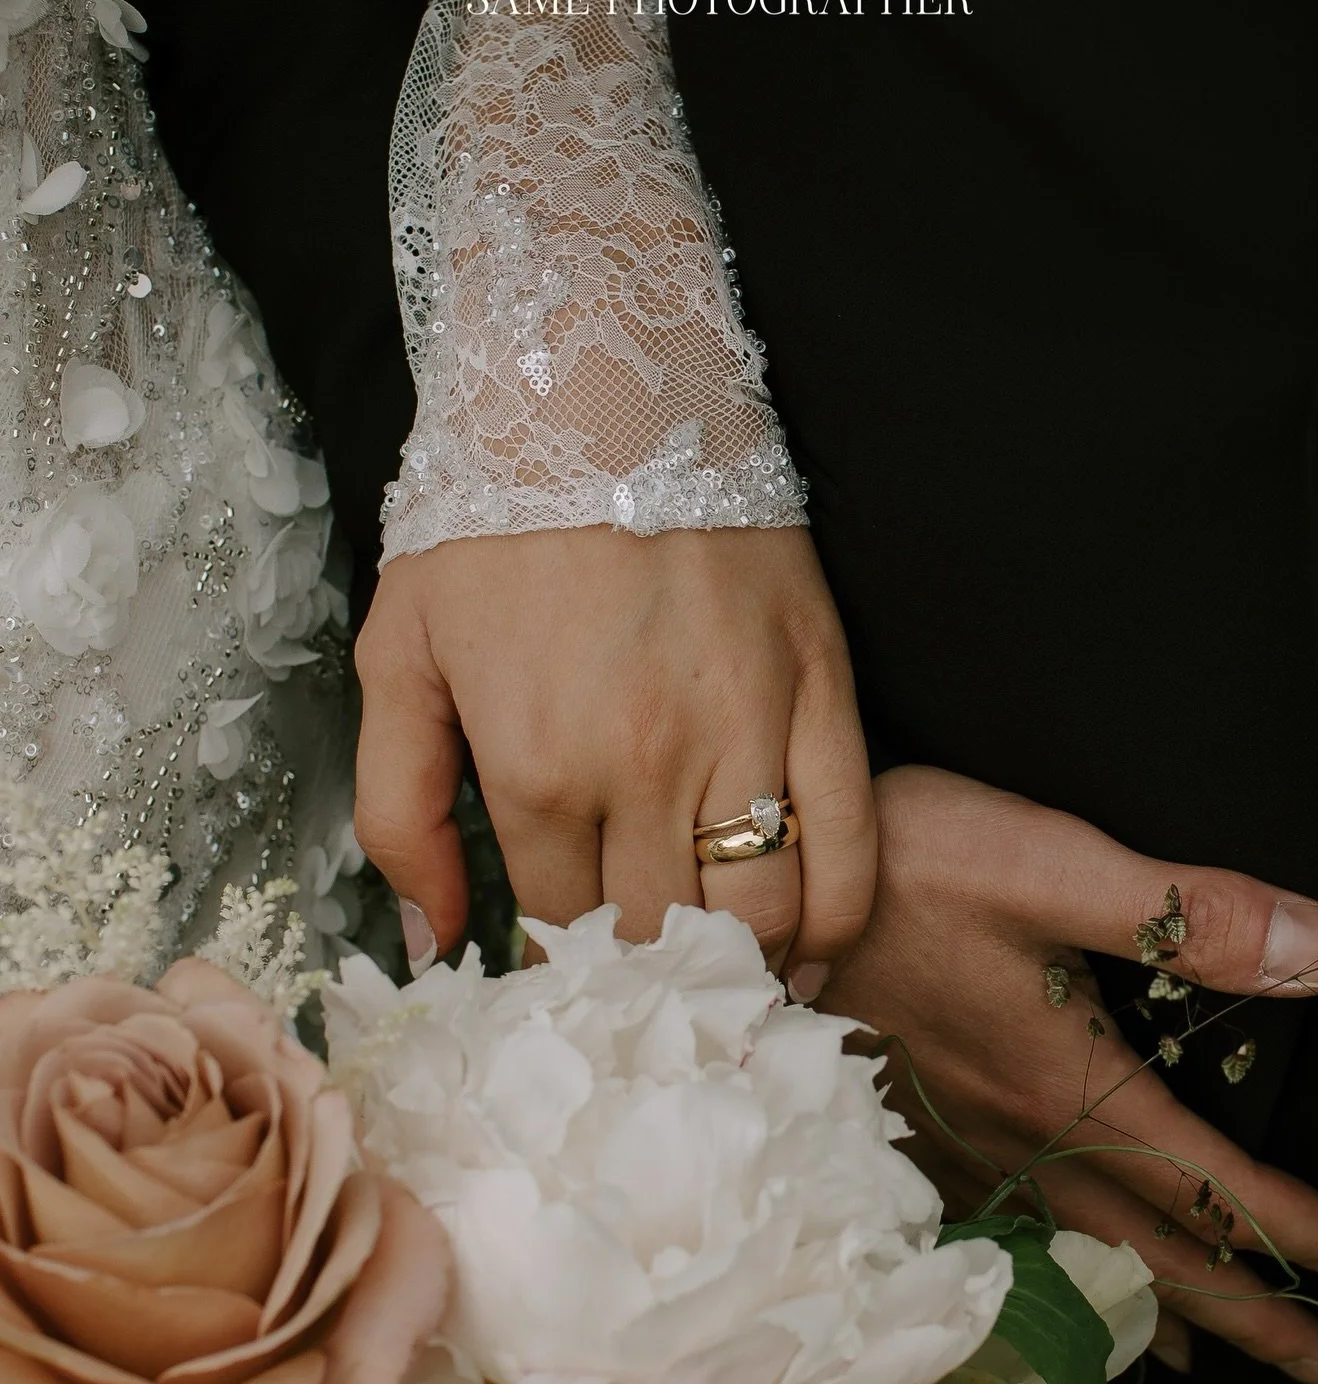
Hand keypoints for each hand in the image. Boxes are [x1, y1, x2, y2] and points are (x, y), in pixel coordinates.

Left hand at [353, 525, 874, 986]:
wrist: (601, 392)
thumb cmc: (490, 530)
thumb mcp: (398, 658)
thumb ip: (398, 810)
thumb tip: (435, 940)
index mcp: (538, 766)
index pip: (559, 924)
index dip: (560, 962)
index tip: (568, 969)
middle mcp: (648, 767)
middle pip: (663, 937)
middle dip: (648, 981)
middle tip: (645, 991)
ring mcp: (747, 732)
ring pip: (765, 913)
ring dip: (745, 968)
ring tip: (725, 980)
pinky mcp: (822, 692)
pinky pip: (853, 844)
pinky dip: (839, 918)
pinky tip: (812, 949)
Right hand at [820, 765, 1317, 1383]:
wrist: (753, 894)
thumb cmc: (899, 867)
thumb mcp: (1049, 864)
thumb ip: (1188, 913)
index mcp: (1068, 1081)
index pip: (1212, 1185)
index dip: (1305, 1230)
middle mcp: (1019, 1136)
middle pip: (1154, 1253)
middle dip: (1250, 1314)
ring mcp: (959, 1146)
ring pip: (1080, 1259)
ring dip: (1162, 1313)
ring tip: (1214, 1358)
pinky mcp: (912, 1134)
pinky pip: (1007, 1241)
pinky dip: (1059, 1283)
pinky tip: (1059, 1286)